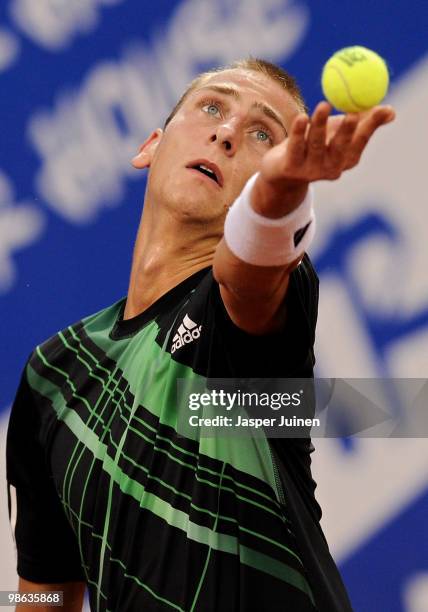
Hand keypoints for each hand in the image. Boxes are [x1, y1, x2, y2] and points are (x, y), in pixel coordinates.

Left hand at [253, 102, 395, 216]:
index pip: (361, 142)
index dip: (370, 126)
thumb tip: (390, 112)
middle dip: (348, 131)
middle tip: (353, 113)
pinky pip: (295, 146)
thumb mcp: (338, 132)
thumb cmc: (314, 145)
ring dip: (320, 125)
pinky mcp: (290, 168)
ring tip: (323, 105)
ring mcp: (310, 170)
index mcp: (346, 159)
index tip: (380, 108)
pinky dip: (298, 131)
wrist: (282, 172)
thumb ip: (362, 121)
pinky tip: (301, 118)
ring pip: (316, 145)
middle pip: (340, 148)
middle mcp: (331, 168)